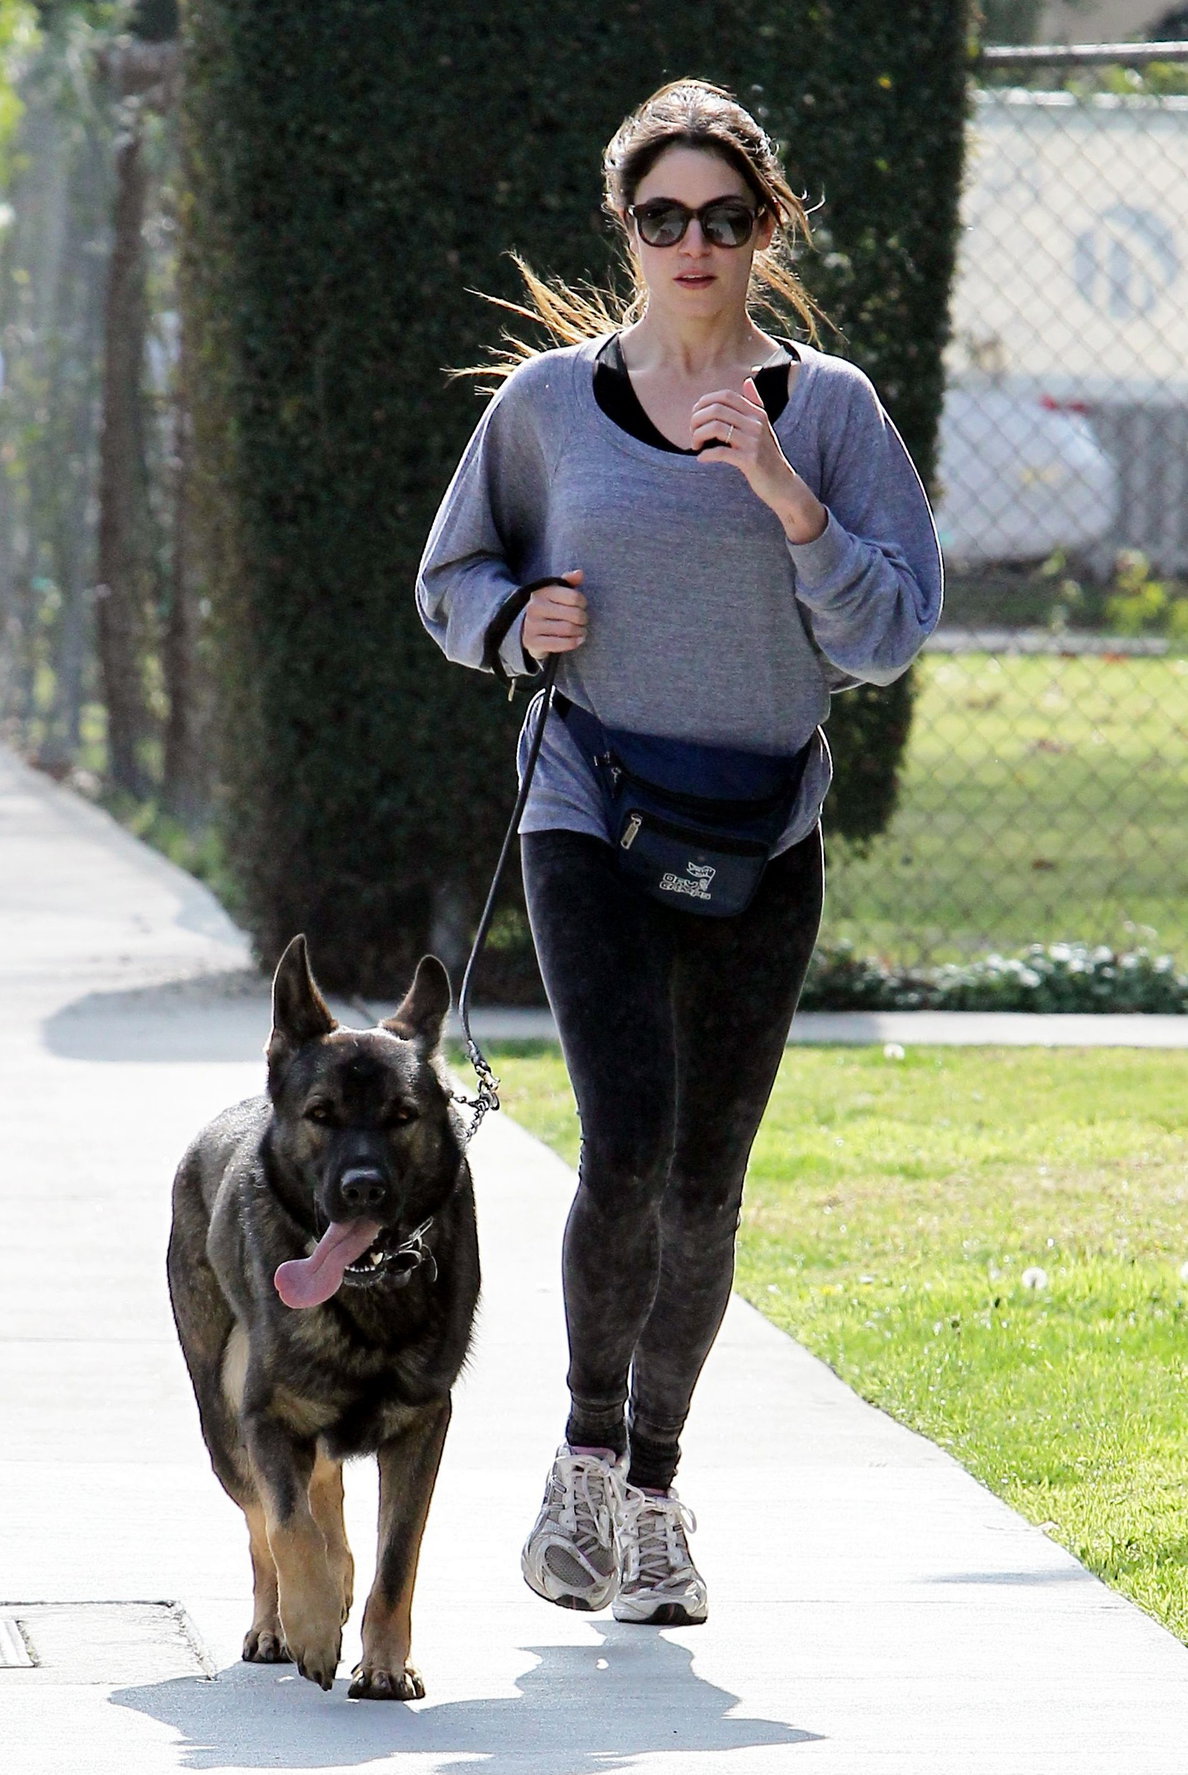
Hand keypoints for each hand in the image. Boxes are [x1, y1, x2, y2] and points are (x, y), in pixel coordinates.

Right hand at [522, 570, 586, 658]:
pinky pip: (561, 644)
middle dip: (584, 618)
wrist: (525, 628)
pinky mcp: (532, 642)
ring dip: (581, 631)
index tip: (582, 606)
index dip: (583, 602)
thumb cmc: (548, 607)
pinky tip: (578, 640)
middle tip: (584, 621)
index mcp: (541, 592)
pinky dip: (574, 642)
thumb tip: (580, 573)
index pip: (574, 597)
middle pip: (574, 614)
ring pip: (569, 629)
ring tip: (582, 631)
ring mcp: (532, 626)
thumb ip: (569, 581)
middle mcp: (535, 608)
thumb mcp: (556, 591)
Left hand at [691, 377, 826, 543]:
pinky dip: (706, 455)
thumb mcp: (763, 426)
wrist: (782, 483)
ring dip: (698, 436)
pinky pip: (721, 452)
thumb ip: (754, 403)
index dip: (705, 402)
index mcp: (757, 413)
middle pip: (717, 409)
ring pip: (716, 428)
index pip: (726, 396)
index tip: (696, 416)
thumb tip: (747, 380)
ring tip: (695, 445)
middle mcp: (756, 424)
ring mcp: (753, 442)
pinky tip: (702, 458)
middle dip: (697, 420)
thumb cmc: (767, 455)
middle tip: (692, 433)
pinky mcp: (750, 460)